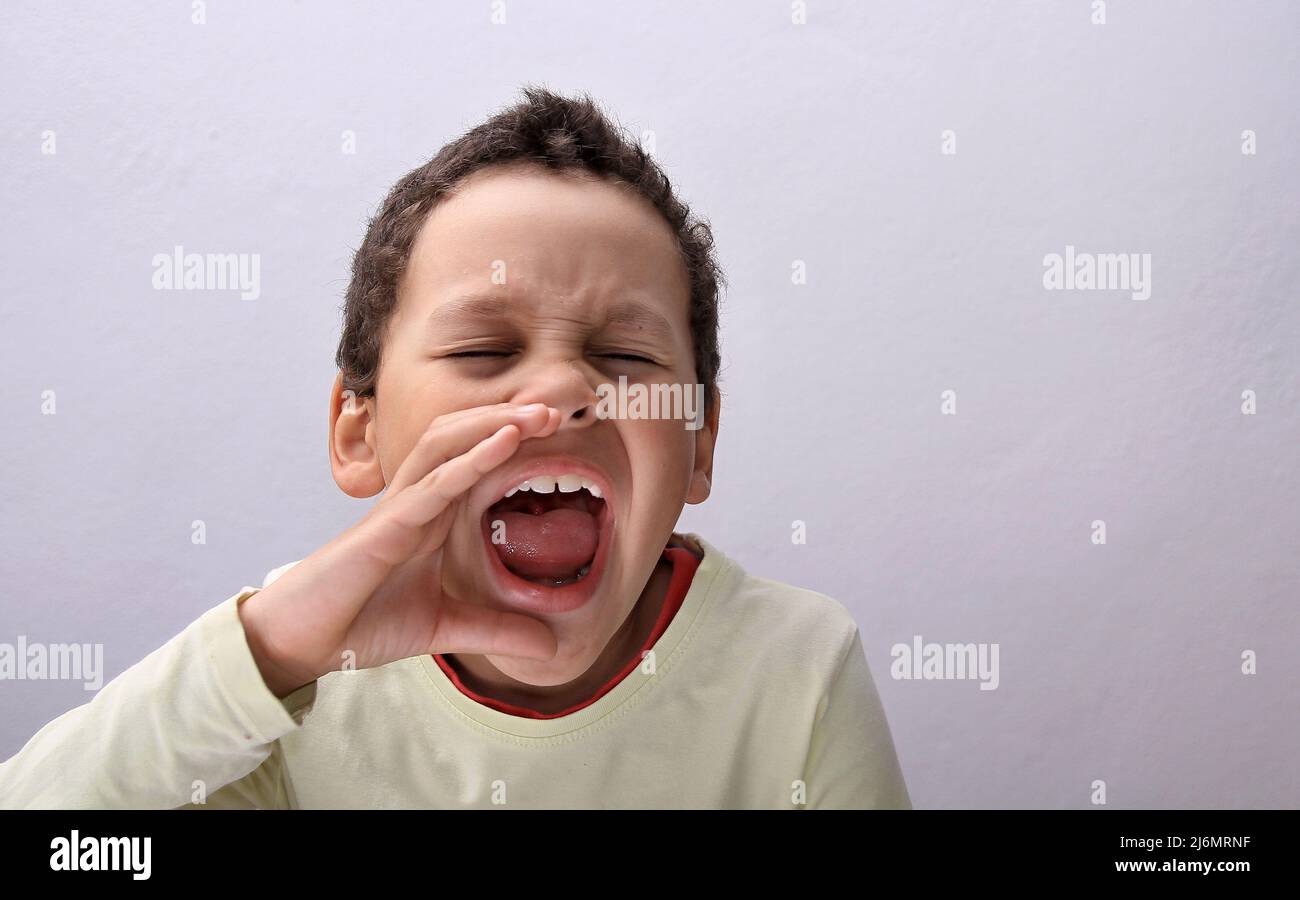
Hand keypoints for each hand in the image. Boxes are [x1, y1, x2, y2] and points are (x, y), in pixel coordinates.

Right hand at [238, 402, 561, 697]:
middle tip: (559, 409)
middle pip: (462, 436)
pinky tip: (505, 442)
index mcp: (431, 514)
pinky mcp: (385, 527)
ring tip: (537, 414)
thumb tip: (552, 645)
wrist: (302, 644)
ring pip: (446, 444)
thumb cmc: (361, 622)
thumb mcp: (446, 628)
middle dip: (508, 416)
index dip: (513, 437)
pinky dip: (471, 459)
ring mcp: (399, 508)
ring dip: (493, 423)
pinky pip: (433, 484)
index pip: (474, 457)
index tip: (559, 429)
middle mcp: (416, 500)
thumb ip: (496, 630)